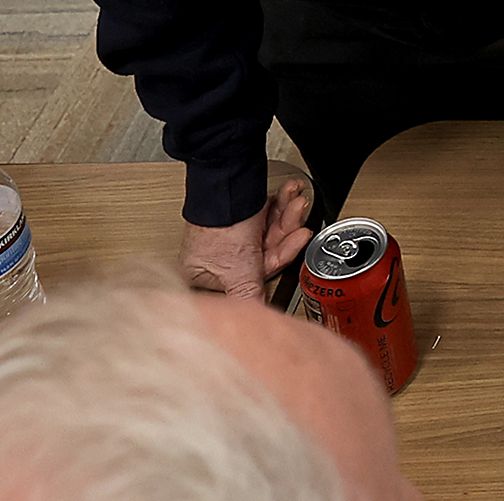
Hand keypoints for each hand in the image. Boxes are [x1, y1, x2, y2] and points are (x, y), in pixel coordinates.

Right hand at [178, 166, 317, 302]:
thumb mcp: (239, 270)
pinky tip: (290, 195)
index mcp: (205, 276)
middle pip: (265, 253)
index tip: (296, 246)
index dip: (278, 262)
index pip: (251, 278)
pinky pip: (266, 215)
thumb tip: (257, 322)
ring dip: (287, 214)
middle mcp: (216, 257)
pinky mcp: (240, 216)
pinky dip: (280, 204)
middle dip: (287, 232)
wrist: (222, 182)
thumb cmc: (218, 224)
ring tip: (296, 201)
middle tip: (299, 220)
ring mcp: (230, 235)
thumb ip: (249, 299)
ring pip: (269, 232)